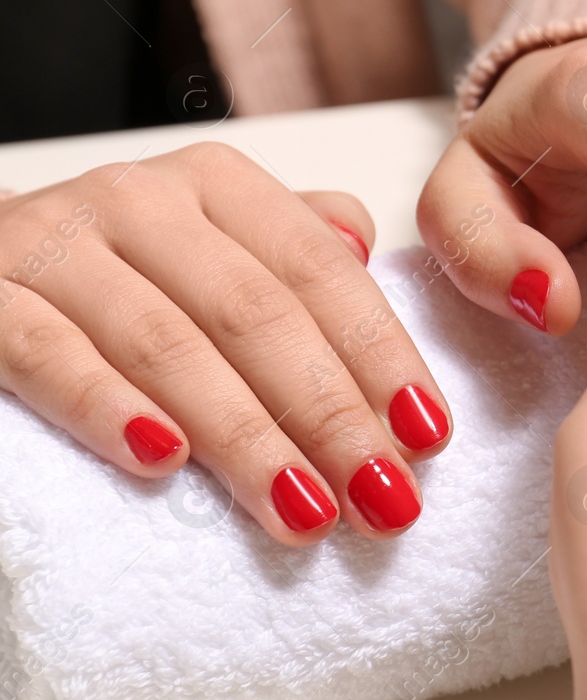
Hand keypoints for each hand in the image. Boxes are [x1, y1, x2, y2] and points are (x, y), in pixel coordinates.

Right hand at [0, 143, 449, 542]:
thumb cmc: (116, 274)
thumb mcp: (213, 243)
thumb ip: (292, 241)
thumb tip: (366, 246)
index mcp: (215, 187)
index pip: (320, 274)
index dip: (380, 356)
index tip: (428, 436)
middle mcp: (137, 201)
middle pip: (256, 315)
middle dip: (331, 416)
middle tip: (383, 500)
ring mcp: (50, 244)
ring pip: (167, 344)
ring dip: (246, 436)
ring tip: (304, 512)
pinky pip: (45, 354)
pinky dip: (107, 409)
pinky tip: (163, 464)